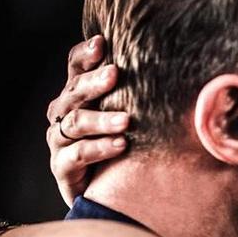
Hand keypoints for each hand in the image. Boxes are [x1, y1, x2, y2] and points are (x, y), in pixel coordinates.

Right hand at [45, 35, 129, 206]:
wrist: (105, 194)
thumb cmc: (121, 147)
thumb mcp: (129, 116)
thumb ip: (140, 94)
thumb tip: (177, 68)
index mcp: (78, 95)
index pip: (75, 67)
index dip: (85, 54)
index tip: (102, 42)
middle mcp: (64, 112)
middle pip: (74, 91)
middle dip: (94, 82)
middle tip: (115, 75)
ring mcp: (59, 140)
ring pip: (74, 123)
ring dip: (100, 119)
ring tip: (126, 121)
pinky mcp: (62, 167)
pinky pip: (76, 155)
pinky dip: (98, 149)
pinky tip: (120, 145)